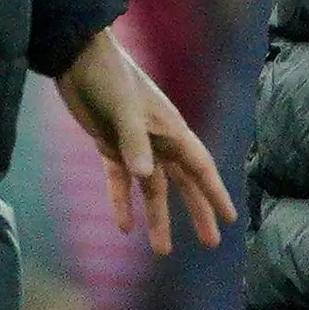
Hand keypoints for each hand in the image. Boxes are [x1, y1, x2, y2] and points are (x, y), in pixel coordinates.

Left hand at [59, 32, 234, 254]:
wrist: (78, 58)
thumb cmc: (109, 77)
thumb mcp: (123, 109)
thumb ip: (134, 143)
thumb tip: (146, 177)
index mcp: (171, 131)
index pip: (200, 168)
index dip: (215, 193)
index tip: (230, 218)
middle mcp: (158, 142)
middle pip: (183, 184)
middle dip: (196, 213)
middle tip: (209, 242)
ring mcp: (134, 146)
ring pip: (152, 189)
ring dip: (157, 217)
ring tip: (161, 250)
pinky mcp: (110, 146)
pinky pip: (119, 182)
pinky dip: (121, 203)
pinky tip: (123, 228)